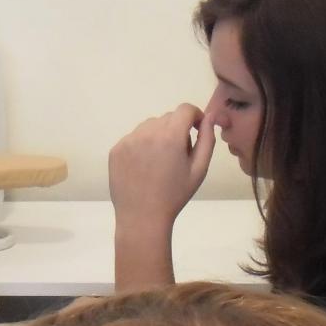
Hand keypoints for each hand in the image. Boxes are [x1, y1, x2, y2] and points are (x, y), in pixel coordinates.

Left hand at [108, 99, 217, 231]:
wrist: (142, 217)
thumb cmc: (175, 195)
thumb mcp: (199, 169)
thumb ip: (207, 139)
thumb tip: (209, 117)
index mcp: (170, 136)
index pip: (185, 109)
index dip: (195, 116)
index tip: (197, 129)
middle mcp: (147, 133)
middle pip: (167, 118)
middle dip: (177, 129)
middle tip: (178, 154)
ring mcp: (128, 141)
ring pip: (149, 126)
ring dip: (158, 135)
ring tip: (159, 162)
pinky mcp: (116, 150)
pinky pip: (133, 138)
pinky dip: (141, 145)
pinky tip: (144, 166)